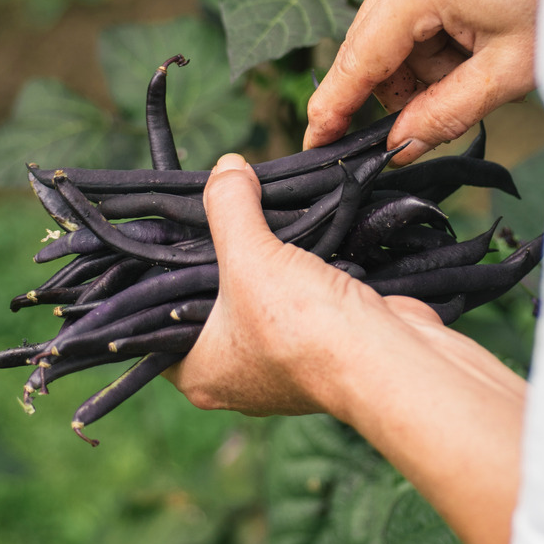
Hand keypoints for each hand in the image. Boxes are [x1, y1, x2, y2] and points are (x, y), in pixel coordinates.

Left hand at [165, 154, 449, 418]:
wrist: (388, 357)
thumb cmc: (303, 324)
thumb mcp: (249, 254)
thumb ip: (229, 207)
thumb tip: (226, 166)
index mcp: (201, 372)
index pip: (156, 328)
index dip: (155, 284)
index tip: (161, 243)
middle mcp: (236, 377)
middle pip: (209, 307)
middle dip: (215, 262)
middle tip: (210, 217)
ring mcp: (282, 364)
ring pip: (257, 302)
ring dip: (261, 264)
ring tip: (253, 216)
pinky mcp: (320, 347)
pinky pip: (297, 303)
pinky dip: (297, 273)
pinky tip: (297, 237)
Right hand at [305, 0, 543, 163]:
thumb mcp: (506, 74)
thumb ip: (442, 113)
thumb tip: (396, 146)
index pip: (358, 59)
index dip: (334, 108)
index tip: (314, 144)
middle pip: (370, 46)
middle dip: (398, 89)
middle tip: (439, 114)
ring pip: (391, 33)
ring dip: (422, 67)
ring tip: (480, 67)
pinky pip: (410, 11)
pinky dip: (433, 42)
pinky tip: (475, 45)